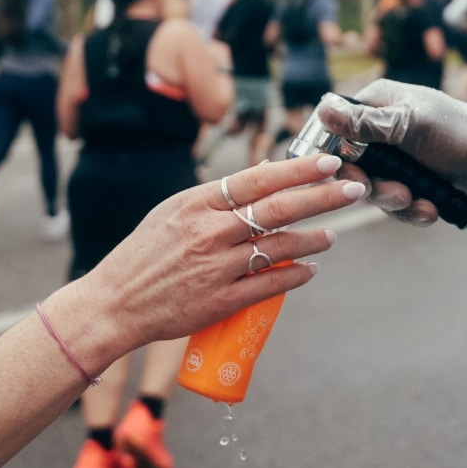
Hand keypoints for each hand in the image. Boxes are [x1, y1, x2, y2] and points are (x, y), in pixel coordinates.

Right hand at [60, 154, 361, 352]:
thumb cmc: (143, 254)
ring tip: (332, 235)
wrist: (113, 304)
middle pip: (277, 209)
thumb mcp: (172, 212)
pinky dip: (294, 276)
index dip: (297, 170)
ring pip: (278, 247)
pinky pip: (268, 285)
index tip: (328, 163)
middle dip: (321, 198)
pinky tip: (310, 270)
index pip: (257, 179)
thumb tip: (264, 172)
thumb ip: (217, 195)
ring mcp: (215, 267)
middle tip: (353, 190)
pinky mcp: (220, 301)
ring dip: (312, 239)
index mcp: (196, 204)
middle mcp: (208, 232)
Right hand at [313, 82, 466, 225]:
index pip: (336, 131)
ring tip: (418, 201)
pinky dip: (413, 210)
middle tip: (397, 193)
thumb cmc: (455, 129)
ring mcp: (394, 159)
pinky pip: (396, 203)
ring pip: (374, 190)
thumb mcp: (411, 124)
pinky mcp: (408, 182)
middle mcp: (379, 132)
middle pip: (352, 167)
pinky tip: (430, 210)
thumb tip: (324, 111)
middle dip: (374, 186)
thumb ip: (368, 123)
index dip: (337, 156)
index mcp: (376, 106)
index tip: (352, 173)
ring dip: (395, 201)